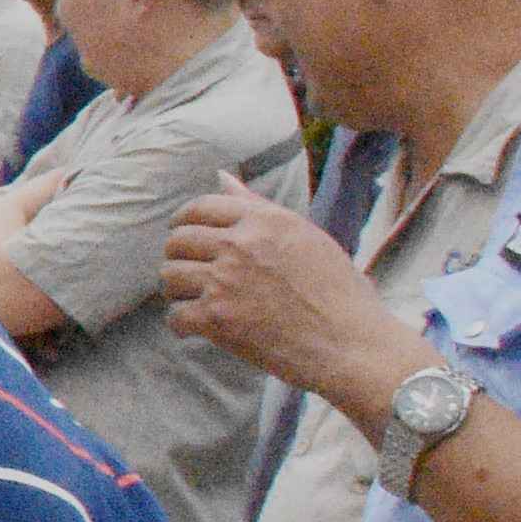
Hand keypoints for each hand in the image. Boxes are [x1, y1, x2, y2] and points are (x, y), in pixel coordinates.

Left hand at [157, 183, 406, 408]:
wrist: (351, 345)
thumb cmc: (338, 292)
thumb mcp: (305, 236)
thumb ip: (258, 206)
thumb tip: (220, 176)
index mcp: (265, 220)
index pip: (200, 207)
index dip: (184, 221)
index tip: (183, 234)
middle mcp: (241, 245)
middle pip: (177, 241)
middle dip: (179, 258)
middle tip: (191, 274)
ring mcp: (225, 281)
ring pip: (170, 276)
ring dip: (178, 291)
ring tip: (196, 300)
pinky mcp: (217, 318)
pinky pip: (175, 316)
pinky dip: (182, 325)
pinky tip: (198, 328)